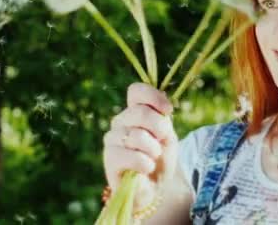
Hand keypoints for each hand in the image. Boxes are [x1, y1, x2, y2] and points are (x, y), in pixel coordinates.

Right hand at [102, 82, 178, 207]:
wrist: (154, 186)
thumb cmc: (160, 158)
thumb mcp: (167, 135)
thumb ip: (163, 118)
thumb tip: (162, 104)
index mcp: (134, 111)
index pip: (137, 91)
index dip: (154, 97)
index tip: (168, 110)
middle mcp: (120, 121)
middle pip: (140, 112)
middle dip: (159, 128)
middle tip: (162, 141)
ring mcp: (112, 139)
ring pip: (137, 136)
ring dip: (154, 150)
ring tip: (153, 158)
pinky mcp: (110, 159)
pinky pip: (132, 156)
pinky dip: (146, 164)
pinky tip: (147, 168)